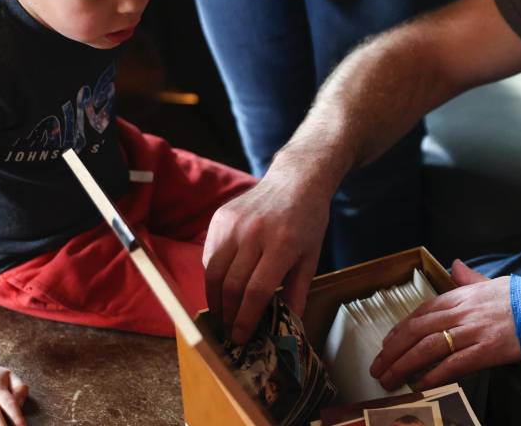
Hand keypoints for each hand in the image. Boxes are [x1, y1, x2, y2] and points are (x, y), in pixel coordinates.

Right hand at [202, 168, 329, 342]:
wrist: (295, 181)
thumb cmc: (308, 221)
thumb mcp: (311, 257)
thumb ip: (297, 292)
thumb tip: (288, 327)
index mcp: (281, 245)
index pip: (256, 291)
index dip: (246, 319)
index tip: (241, 338)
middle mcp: (253, 233)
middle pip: (232, 286)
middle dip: (229, 315)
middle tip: (230, 332)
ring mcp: (233, 224)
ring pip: (214, 273)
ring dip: (215, 300)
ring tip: (223, 315)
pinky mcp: (220, 218)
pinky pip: (209, 256)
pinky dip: (212, 277)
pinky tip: (221, 288)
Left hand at [370, 260, 520, 390]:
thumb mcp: (492, 282)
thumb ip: (468, 277)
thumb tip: (454, 264)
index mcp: (461, 296)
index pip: (421, 311)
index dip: (400, 329)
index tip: (387, 343)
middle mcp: (462, 312)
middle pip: (417, 330)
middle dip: (392, 350)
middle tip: (377, 367)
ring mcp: (473, 331)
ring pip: (427, 348)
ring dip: (403, 365)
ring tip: (389, 379)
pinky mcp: (486, 350)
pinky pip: (452, 364)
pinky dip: (432, 376)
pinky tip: (418, 385)